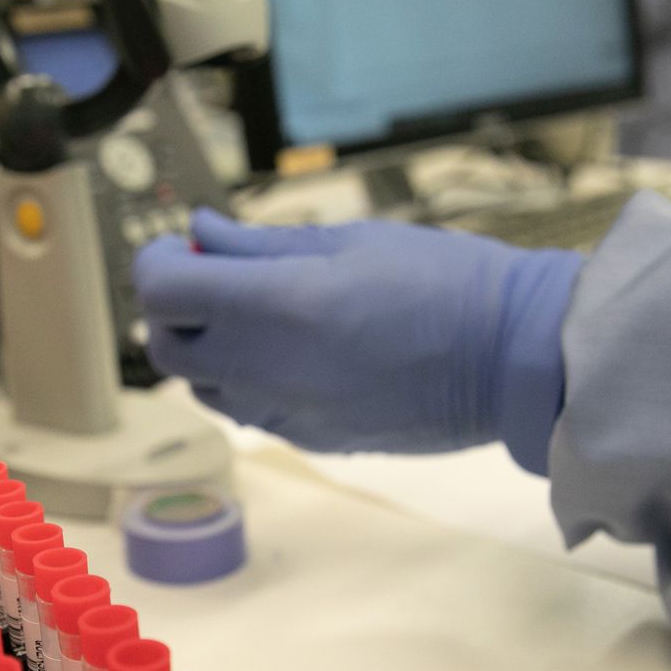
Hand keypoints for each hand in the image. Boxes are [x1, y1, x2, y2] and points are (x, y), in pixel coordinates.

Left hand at [132, 209, 582, 470]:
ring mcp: (286, 412)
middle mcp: (266, 367)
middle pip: (165, 346)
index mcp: (274, 305)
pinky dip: (244, 380)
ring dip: (205, 348)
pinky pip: (246, 410)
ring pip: (200, 385)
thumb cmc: (445, 283)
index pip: (161, 290)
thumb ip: (260, 243)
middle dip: (174, 307)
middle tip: (214, 276)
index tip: (181, 246)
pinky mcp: (310, 438)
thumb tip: (201, 232)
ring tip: (255, 316)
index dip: (158, 261)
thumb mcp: (348, 241)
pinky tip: (290, 353)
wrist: (513, 359)